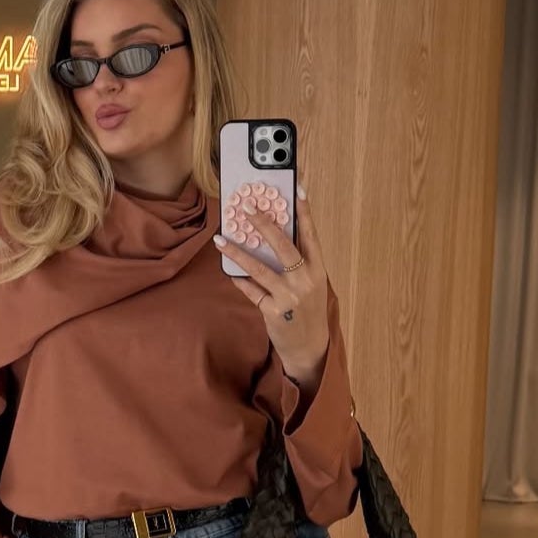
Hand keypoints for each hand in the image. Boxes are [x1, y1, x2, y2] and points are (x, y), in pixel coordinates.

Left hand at [215, 184, 329, 393]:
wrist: (310, 348)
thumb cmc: (308, 311)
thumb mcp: (311, 285)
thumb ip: (297, 264)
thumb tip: (273, 236)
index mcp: (317, 270)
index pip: (311, 235)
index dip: (305, 212)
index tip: (297, 189)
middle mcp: (305, 280)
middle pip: (283, 245)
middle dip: (263, 223)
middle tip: (246, 207)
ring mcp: (289, 296)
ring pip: (259, 268)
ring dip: (237, 252)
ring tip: (220, 239)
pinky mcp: (273, 311)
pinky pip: (251, 290)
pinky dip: (239, 280)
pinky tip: (228, 271)